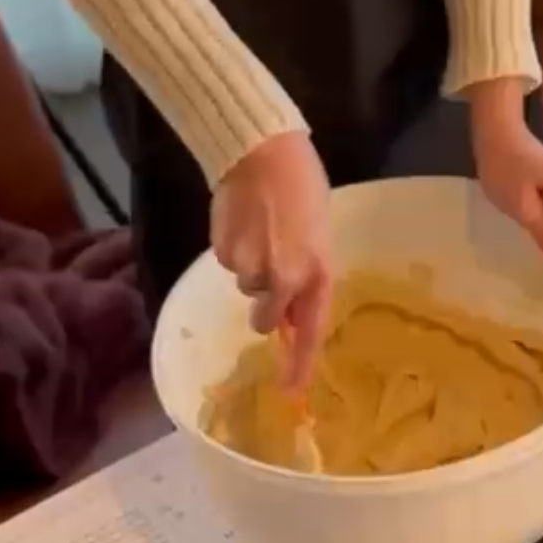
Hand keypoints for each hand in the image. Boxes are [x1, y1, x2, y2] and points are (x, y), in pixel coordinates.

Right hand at [210, 131, 332, 385]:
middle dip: (267, 304)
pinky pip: (228, 264)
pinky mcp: (222, 252)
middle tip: (273, 271)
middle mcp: (282, 278)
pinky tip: (244, 222)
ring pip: (246, 287)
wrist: (262, 151)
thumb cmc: (303, 185)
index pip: (309, 329)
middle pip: (265, 318)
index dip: (299, 363)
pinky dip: (235, 251)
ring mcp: (249, 267)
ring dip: (253, 269)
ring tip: (261, 230)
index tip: (291, 391)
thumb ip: (309, 272)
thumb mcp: (319, 232)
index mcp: (316, 272)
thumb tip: (291, 305)